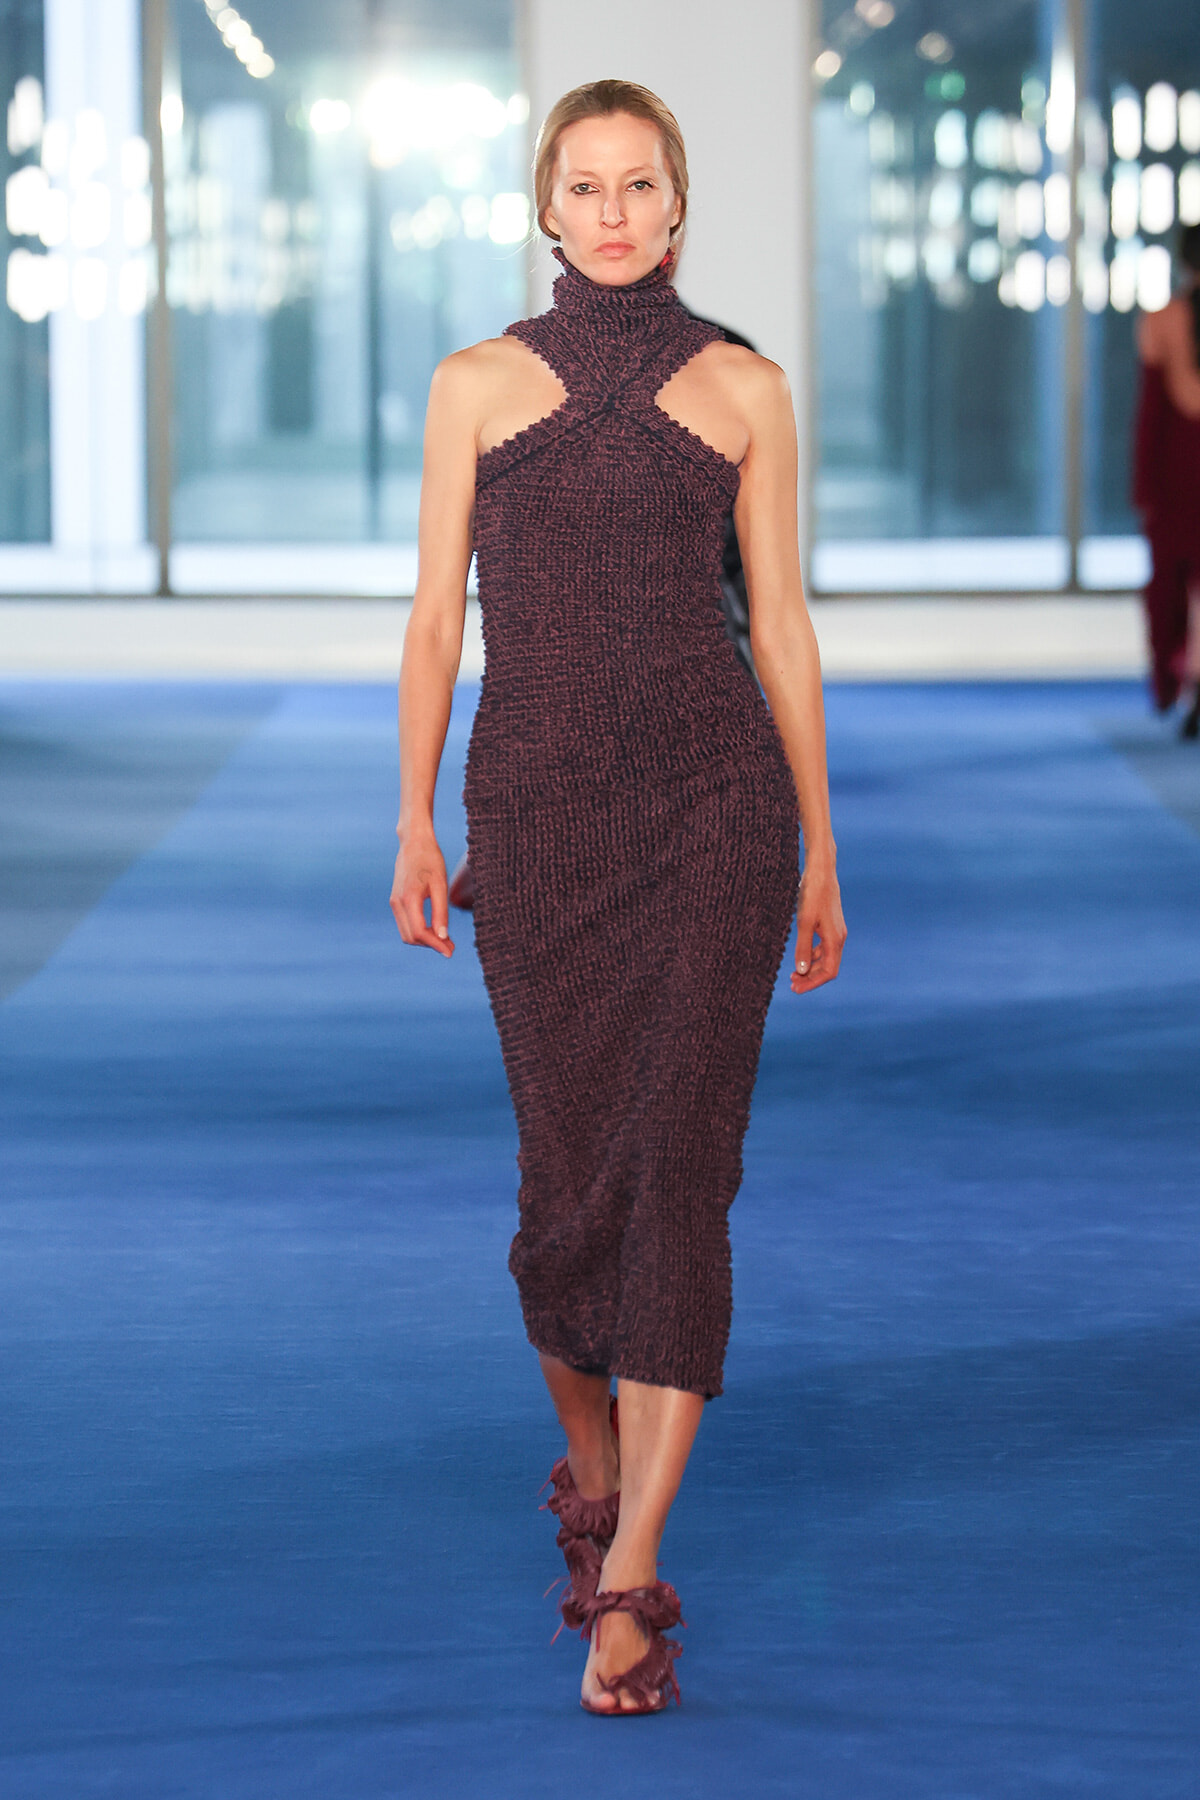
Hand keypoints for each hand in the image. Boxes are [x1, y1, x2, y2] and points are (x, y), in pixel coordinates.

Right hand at [390, 831, 453, 955]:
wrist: (414, 842)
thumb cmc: (430, 860)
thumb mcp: (440, 885)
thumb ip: (441, 912)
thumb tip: (443, 937)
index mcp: (408, 899)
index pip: (420, 932)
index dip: (436, 945)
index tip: (450, 951)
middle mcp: (397, 903)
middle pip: (411, 937)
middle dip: (431, 944)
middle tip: (451, 946)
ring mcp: (394, 902)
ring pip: (407, 933)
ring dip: (425, 939)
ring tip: (445, 939)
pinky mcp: (396, 900)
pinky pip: (406, 923)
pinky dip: (419, 930)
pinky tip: (435, 928)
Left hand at [791, 860, 845, 994]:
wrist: (821, 871)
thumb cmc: (812, 895)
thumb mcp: (804, 922)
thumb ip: (803, 948)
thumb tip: (801, 972)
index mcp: (835, 939)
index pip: (829, 971)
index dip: (813, 983)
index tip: (796, 989)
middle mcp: (838, 937)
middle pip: (828, 967)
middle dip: (810, 978)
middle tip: (791, 985)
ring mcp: (835, 931)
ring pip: (825, 958)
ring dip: (811, 968)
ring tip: (793, 975)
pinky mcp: (830, 924)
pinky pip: (823, 947)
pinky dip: (812, 956)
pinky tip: (800, 957)